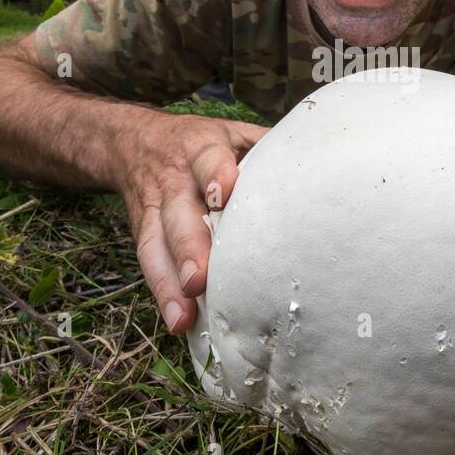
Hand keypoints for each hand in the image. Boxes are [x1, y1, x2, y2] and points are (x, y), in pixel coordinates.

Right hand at [114, 111, 268, 332]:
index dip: (214, 174)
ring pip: (157, 245)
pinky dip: (163, 295)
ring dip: (170, 282)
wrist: (133, 142)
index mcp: (200, 148)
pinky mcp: (143, 233)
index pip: (207, 159)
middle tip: (199, 279)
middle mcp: (173, 180)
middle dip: (188, 246)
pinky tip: (179, 322)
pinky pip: (149, 264)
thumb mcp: (232, 132)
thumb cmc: (201, 144)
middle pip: (178, 213)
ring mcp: (154, 209)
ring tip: (185, 316)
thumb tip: (321, 162)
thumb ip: (265, 149)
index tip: (222, 193)